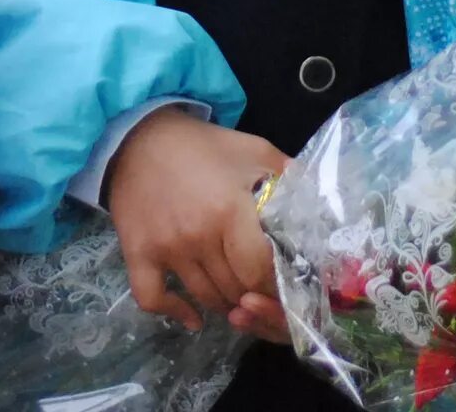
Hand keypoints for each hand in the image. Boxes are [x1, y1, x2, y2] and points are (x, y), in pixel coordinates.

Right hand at [103, 110, 286, 334]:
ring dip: (225, 303)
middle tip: (262, 291)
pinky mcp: (137, 253)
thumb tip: (318, 203)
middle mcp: (198, 235)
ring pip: (205, 297)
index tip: (284, 283)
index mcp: (230, 210)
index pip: (260, 270)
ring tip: (237, 299)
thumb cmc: (202, 145)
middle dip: (254, 294)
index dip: (276, 283)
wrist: (139, 136)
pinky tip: (192, 319)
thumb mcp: (252, 150)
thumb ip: (287, 176)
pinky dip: (174, 313)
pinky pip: (152, 298)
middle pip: (235, 288)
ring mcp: (166, 248)